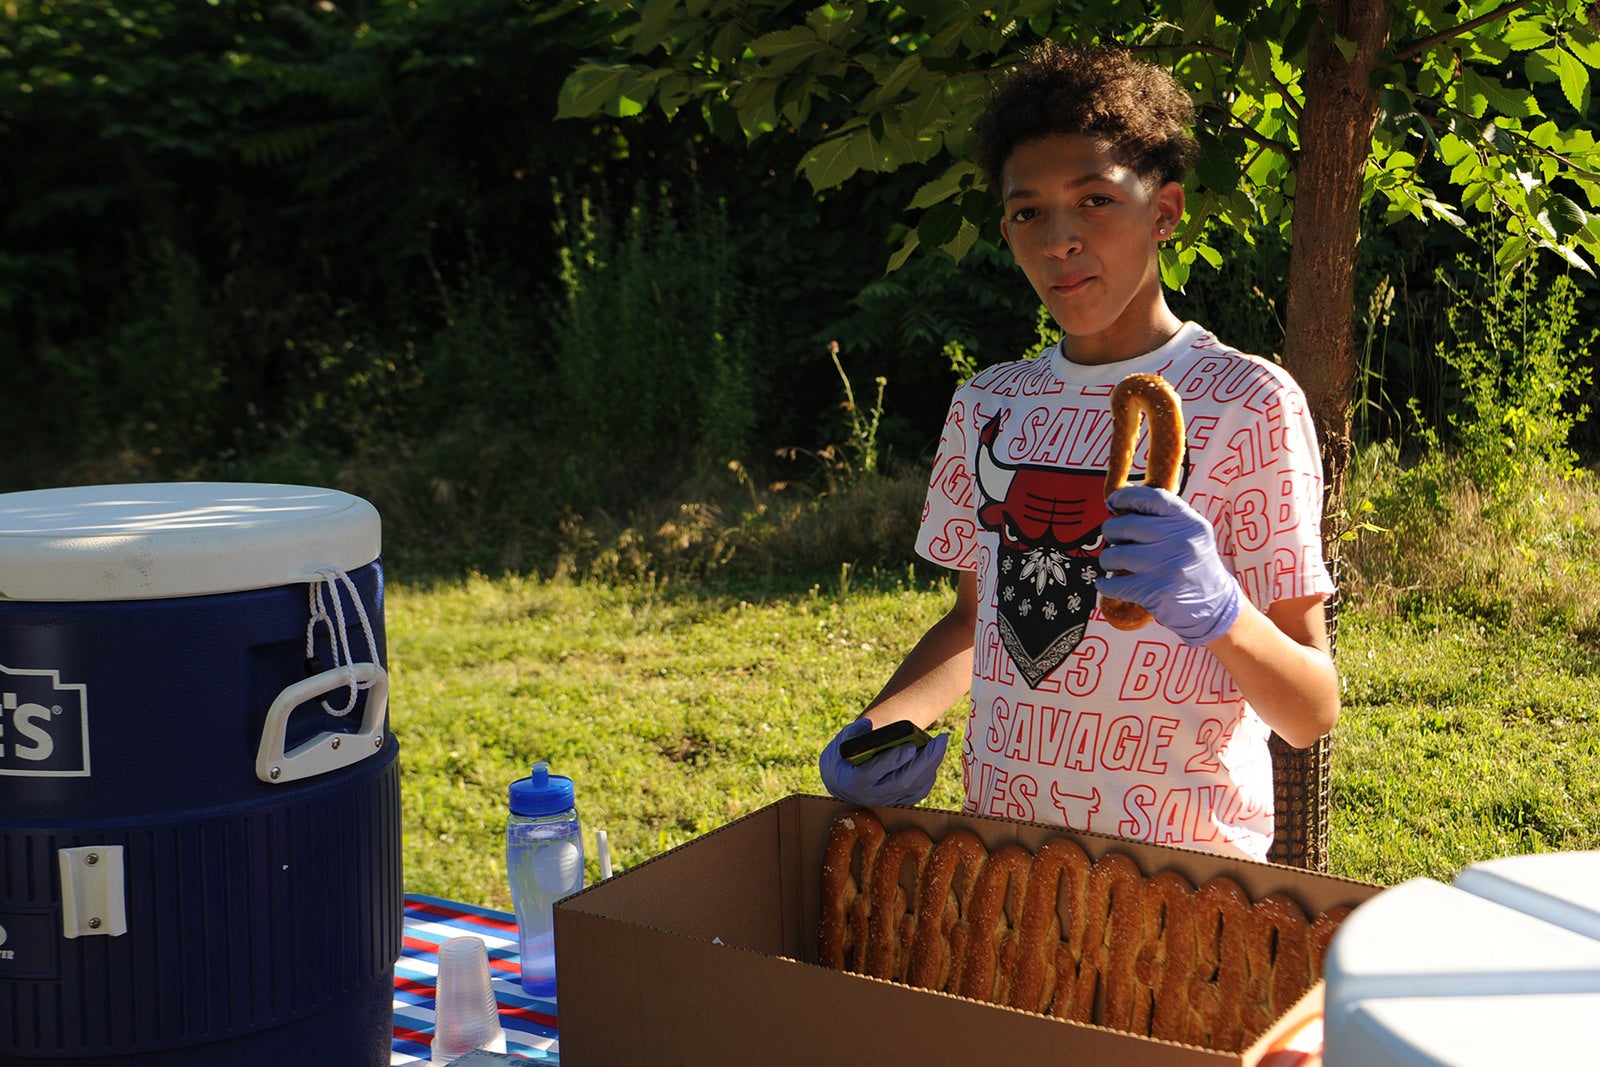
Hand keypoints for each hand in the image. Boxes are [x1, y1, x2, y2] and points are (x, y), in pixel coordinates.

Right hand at [818, 719, 949, 806]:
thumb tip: (869, 727)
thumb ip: (851, 734)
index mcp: (854, 781)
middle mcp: (872, 795)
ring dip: (931, 765)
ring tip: (940, 744)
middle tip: (940, 739)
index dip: (894, 760)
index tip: (911, 746)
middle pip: (904, 781)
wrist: (840, 784)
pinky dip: (929, 776)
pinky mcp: (897, 802)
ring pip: (915, 788)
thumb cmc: (840, 760)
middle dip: (925, 760)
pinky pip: (918, 792)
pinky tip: (934, 759)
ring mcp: (886, 801)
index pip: (875, 772)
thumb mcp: (838, 744)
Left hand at [1098, 485, 1241, 645]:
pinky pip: (1115, 584)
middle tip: (1112, 538)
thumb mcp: (1193, 536)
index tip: (1113, 502)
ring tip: (1112, 563)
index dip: (1127, 496)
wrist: (1216, 608)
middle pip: (1127, 525)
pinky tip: (1107, 584)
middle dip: (1112, 531)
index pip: (1153, 498)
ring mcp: (1167, 567)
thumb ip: (1166, 519)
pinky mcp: (1155, 591)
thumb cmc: (1196, 568)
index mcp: (1189, 523)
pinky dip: (1105, 585)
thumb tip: (1124, 501)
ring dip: (1108, 559)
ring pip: (1117, 554)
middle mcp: (1180, 542)